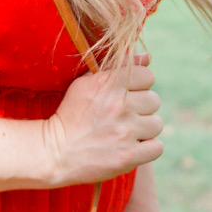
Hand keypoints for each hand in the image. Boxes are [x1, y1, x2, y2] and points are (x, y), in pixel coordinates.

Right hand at [43, 53, 162, 187]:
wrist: (54, 152)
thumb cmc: (70, 115)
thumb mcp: (86, 84)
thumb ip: (118, 68)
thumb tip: (148, 56)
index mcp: (109, 84)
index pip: (148, 76)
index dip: (139, 86)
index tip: (127, 95)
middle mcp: (119, 106)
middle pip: (154, 100)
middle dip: (141, 108)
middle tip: (123, 117)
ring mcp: (125, 132)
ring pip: (157, 124)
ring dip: (145, 129)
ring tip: (126, 133)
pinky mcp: (128, 156)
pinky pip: (157, 147)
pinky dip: (146, 148)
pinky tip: (131, 147)